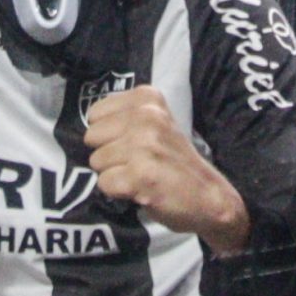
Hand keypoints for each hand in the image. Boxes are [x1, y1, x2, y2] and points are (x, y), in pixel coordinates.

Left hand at [83, 86, 249, 254]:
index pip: (95, 114)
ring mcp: (144, 145)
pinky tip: (141, 189)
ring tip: (140, 175)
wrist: (208, 197)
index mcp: (147, 99)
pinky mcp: (141, 174)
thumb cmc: (174, 161)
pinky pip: (104, 183)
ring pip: (96, 161)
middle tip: (136, 162)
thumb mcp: (156, 124)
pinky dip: (117, 192)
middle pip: (92, 137)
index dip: (108, 134)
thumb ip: (124, 118)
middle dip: (108, 154)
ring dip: (114, 174)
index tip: (132, 143)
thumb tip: (86, 129)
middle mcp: (146, 115)